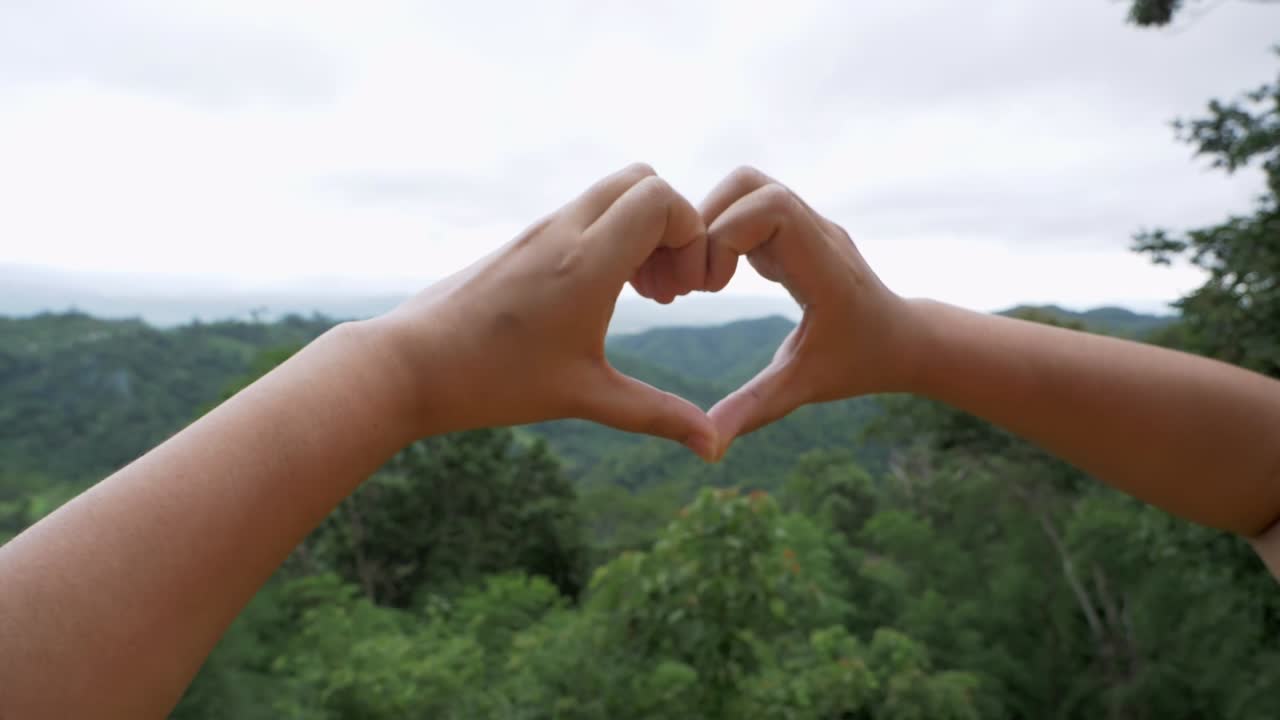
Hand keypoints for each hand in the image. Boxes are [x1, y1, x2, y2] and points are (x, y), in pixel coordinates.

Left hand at [374, 163, 718, 458]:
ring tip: (641, 294)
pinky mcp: (522, 240)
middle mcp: (564, 231)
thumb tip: (713, 448)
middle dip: (672, 225)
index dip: (690, 233)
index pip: (660, 197)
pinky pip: (582, 213)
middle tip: (668, 287)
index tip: (684, 290)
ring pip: (610, 193)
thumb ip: (657, 415)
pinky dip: (608, 238)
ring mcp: (539, 230)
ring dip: (640, 231)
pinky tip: (602, 297)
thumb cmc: (493, 381)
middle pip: (642, 179)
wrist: (408, 364)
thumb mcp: (583, 397)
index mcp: (586, 261)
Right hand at [698, 166, 920, 458]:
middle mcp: (814, 231)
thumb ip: (755, 408)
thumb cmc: (860, 363)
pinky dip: (720, 231)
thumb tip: (706, 447)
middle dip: (706, 223)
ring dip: (710, 223)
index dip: (725, 234)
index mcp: (822, 261)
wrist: (903, 340)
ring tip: (704, 278)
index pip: (769, 206)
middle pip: (748, 183)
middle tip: (698, 281)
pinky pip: (747, 206)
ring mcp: (805, 224)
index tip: (713, 286)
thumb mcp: (804, 387)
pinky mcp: (793, 229)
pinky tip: (716, 278)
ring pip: (745, 187)